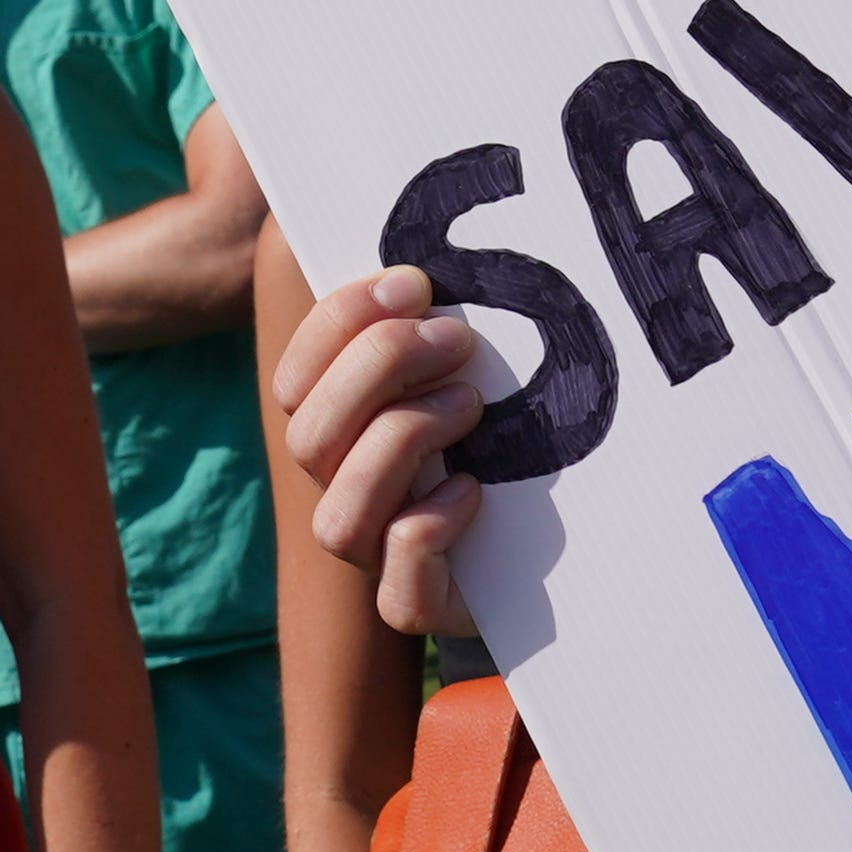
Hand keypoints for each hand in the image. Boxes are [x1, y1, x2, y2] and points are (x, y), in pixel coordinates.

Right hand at [270, 268, 489, 634]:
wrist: (556, 545)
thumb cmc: (506, 440)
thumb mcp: (464, 373)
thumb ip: (429, 321)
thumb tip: (421, 244)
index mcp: (341, 435)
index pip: (295, 380)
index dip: (340, 323)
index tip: (413, 284)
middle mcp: (345, 497)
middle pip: (306, 438)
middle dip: (379, 370)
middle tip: (457, 340)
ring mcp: (377, 560)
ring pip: (335, 519)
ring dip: (400, 442)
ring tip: (470, 406)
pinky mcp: (423, 607)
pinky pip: (397, 589)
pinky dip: (428, 527)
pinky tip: (474, 489)